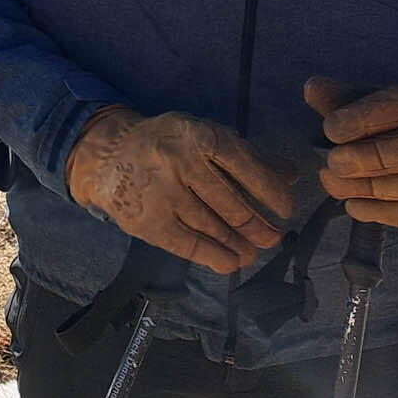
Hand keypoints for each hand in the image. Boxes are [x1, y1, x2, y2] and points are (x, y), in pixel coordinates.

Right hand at [65, 105, 294, 273]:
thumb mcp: (203, 137)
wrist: (107, 154)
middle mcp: (181, 162)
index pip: (246, 166)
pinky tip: (231, 261)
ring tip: (253, 250)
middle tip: (271, 237)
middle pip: (232, 204)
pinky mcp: (150, 221)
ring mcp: (163, 194)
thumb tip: (291, 175)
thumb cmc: (167, 145)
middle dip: (259, 226)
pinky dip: (217, 257)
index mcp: (198, 136)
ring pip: (215, 228)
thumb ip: (248, 154)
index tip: (285, 209)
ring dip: (241, 245)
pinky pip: (192, 246)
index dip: (271, 192)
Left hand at [304, 77, 397, 241]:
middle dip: (363, 158)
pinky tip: (353, 205)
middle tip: (333, 163)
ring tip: (332, 183)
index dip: (362, 118)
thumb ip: (345, 99)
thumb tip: (311, 88)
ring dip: (362, 188)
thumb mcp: (380, 110)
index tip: (330, 128)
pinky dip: (377, 212)